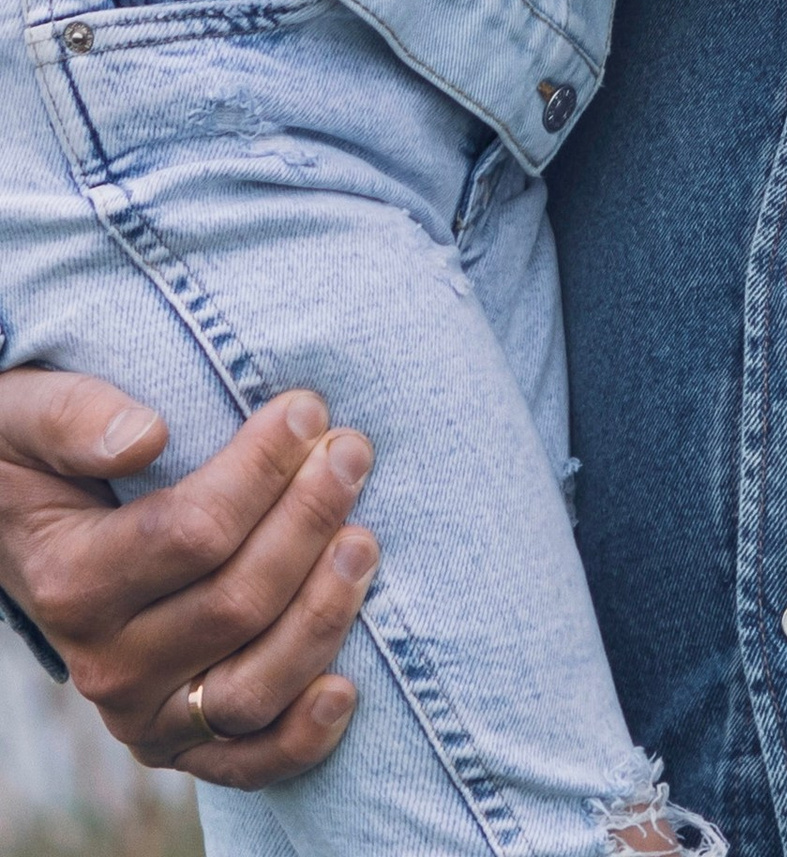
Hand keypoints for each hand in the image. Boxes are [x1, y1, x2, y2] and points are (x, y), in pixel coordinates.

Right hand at [0, 371, 373, 786]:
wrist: (17, 536)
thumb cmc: (35, 461)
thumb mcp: (26, 418)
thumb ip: (74, 419)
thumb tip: (146, 435)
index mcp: (71, 581)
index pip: (191, 533)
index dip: (262, 470)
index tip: (309, 410)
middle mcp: (105, 663)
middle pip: (236, 605)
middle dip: (309, 522)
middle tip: (352, 451)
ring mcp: (142, 712)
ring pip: (250, 688)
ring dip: (322, 615)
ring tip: (365, 540)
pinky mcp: (176, 741)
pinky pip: (242, 762)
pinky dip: (298, 739)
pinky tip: (345, 690)